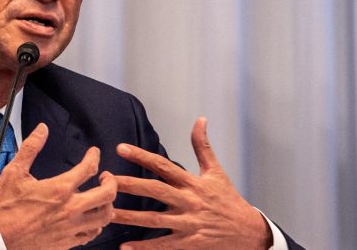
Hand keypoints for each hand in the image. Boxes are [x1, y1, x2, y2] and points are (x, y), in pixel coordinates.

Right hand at [0, 122, 116, 248]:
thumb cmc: (5, 208)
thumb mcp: (14, 172)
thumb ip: (31, 148)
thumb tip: (42, 130)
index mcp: (59, 189)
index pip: (88, 168)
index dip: (94, 157)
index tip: (94, 154)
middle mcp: (70, 209)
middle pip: (107, 194)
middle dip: (111, 182)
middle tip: (106, 177)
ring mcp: (71, 228)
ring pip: (104, 217)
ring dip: (107, 205)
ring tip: (103, 199)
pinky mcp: (67, 242)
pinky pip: (91, 235)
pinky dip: (96, 226)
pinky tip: (92, 220)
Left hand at [113, 117, 272, 248]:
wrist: (249, 232)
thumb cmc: (229, 200)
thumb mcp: (216, 171)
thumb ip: (203, 146)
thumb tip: (200, 119)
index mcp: (192, 183)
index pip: (163, 166)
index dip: (141, 156)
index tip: (120, 148)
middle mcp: (188, 202)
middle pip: (155, 191)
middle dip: (129, 184)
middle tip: (106, 180)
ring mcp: (188, 224)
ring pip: (154, 220)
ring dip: (129, 217)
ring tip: (106, 213)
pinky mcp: (189, 243)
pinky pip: (163, 246)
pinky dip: (144, 247)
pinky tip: (124, 247)